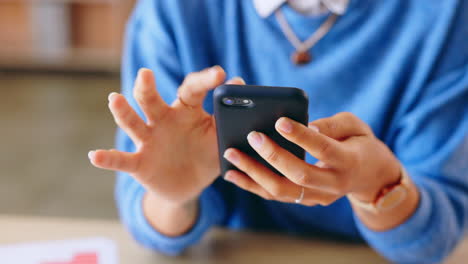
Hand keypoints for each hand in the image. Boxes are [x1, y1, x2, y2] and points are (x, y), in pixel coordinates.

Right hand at [88, 66, 244, 206]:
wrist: (190, 186)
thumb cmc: (206, 154)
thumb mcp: (219, 136)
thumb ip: (226, 114)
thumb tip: (240, 83)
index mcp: (186, 112)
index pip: (191, 90)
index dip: (204, 81)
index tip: (220, 74)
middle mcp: (163, 121)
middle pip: (151, 100)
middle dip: (146, 87)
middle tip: (145, 74)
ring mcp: (149, 141)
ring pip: (133, 123)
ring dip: (123, 112)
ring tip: (114, 99)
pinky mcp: (139, 163)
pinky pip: (121, 160)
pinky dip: (108, 158)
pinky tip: (94, 156)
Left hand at [222, 112, 400, 205]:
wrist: (371, 177)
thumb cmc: (360, 143)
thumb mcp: (356, 127)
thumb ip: (332, 125)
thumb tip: (306, 126)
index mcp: (349, 161)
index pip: (323, 150)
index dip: (301, 137)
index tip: (280, 121)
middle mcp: (334, 184)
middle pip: (299, 175)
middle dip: (273, 155)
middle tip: (252, 136)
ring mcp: (318, 196)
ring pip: (282, 190)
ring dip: (254, 173)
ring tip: (231, 155)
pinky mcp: (305, 200)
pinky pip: (275, 195)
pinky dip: (252, 185)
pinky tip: (232, 174)